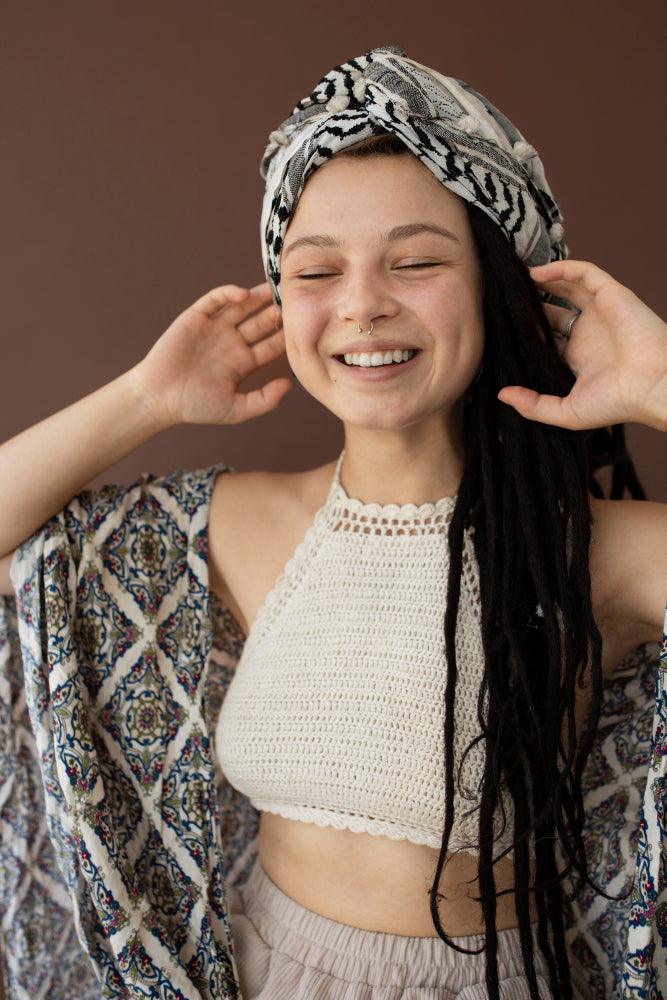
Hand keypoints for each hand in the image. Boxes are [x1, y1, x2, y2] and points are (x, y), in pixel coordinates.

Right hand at [127, 282, 290, 425]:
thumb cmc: (196, 407)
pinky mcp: (196, 317)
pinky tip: (243, 294)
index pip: (272, 345)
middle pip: (261, 322)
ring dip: (258, 297)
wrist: (160, 398)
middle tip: (294, 302)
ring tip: (275, 289)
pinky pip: (215, 300)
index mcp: (243, 362)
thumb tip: (290, 384)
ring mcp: (215, 328)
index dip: (287, 336)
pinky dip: (229, 293)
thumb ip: (265, 400)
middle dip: (276, 313)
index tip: (304, 328)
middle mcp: (232, 342)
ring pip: (242, 307)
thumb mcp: (236, 410)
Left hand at [497, 259, 666, 431]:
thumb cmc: (617, 403)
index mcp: (578, 358)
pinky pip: (584, 273)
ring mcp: (600, 312)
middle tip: (502, 301)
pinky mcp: (612, 295)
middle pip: (552, 311)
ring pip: (567, 287)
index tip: (498, 329)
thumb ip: (533, 405)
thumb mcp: (566, 412)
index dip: (525, 331)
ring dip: (542, 281)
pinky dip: (561, 268)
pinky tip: (535, 273)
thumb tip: (501, 394)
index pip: (546, 338)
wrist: (653, 386)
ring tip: (514, 280)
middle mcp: (588, 332)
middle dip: (529, 305)